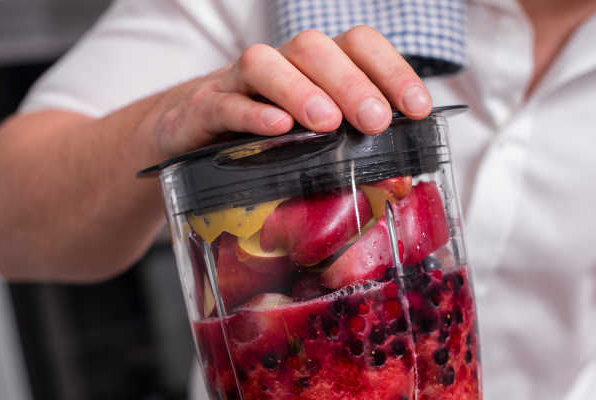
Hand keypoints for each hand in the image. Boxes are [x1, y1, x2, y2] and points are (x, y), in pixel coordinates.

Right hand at [155, 25, 431, 155]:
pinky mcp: (203, 110)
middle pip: (313, 49)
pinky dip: (250, 113)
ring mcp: (237, 84)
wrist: (192, 135)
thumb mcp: (309, 137)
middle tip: (374, 121)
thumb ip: (347, 141)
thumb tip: (400, 168)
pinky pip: (224, 103)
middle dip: (350, 83)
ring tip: (326, 124)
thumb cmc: (263, 138)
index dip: (391, 70)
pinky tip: (276, 129)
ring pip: (264, 64)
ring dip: (300, 90)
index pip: (357, 45)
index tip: (416, 109)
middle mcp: (278, 66)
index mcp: (312, 68)